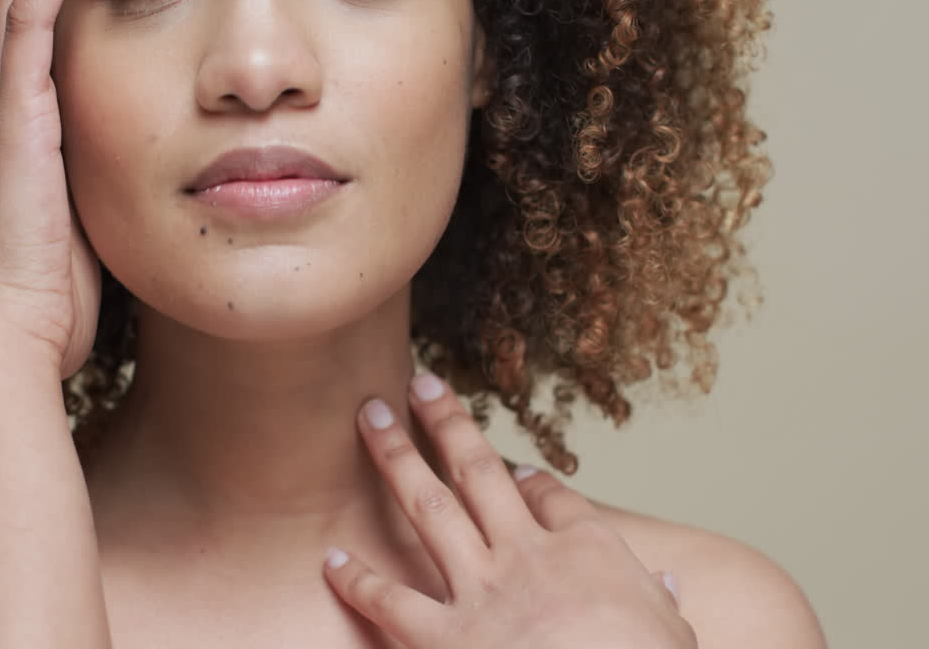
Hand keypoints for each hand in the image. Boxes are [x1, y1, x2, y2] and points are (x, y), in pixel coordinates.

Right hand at [0, 0, 99, 377]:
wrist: (14, 333)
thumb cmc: (51, 292)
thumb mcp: (81, 219)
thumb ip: (94, 183)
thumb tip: (142, 176)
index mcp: (19, 127)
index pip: (20, 28)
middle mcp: (4, 105)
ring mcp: (6, 108)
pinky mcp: (19, 119)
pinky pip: (27, 25)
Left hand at [323, 372, 693, 648]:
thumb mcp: (677, 636)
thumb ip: (663, 605)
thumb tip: (670, 585)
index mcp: (589, 553)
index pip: (557, 500)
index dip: (533, 481)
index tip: (517, 470)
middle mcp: (527, 557)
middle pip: (481, 472)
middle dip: (447, 424)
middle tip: (421, 385)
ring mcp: (480, 592)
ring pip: (429, 507)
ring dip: (396, 457)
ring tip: (371, 415)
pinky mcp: (444, 640)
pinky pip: (390, 602)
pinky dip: (358, 581)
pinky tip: (332, 560)